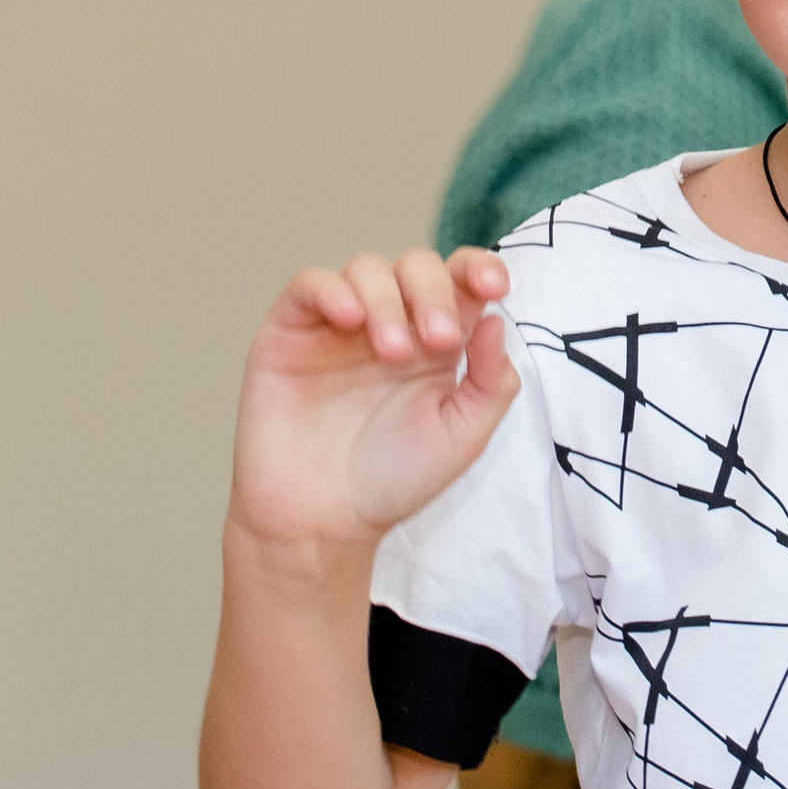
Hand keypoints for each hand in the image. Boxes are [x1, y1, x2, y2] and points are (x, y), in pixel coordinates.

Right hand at [230, 248, 517, 549]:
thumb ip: (490, 380)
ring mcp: (339, 325)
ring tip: (393, 353)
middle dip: (435, 293)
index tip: (495, 287)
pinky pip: (308, 284)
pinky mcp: (290, 332)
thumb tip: (498, 318)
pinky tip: (349, 319)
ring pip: (367, 267)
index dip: (479, 269)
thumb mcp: (463, 434)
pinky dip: (331, 290)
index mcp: (438, 341)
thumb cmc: (393, 480)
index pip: (462, 280)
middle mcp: (391, 323)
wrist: (320, 522)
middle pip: (418, 266)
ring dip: (389, 300)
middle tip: (439, 341)